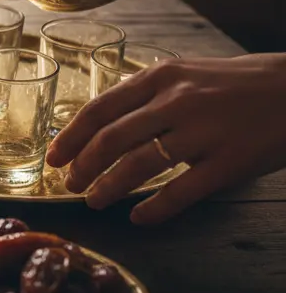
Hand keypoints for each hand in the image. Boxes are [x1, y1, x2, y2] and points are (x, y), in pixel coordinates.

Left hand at [46, 54, 285, 223]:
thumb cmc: (237, 83)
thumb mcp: (186, 74)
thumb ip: (148, 94)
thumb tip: (104, 122)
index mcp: (161, 77)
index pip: (100, 109)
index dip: (71, 136)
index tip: (54, 157)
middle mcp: (176, 102)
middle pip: (112, 138)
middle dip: (83, 165)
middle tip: (69, 184)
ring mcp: (203, 132)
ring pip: (140, 165)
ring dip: (109, 187)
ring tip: (94, 201)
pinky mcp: (229, 162)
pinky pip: (182, 191)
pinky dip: (154, 208)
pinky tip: (138, 218)